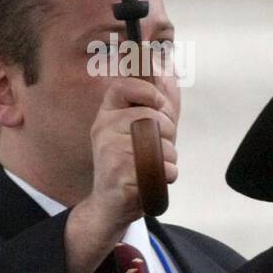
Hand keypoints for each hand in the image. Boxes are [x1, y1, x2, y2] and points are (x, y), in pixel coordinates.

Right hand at [65, 77, 176, 272]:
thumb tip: (166, 67)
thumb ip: (155, 101)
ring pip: (160, 144)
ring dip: (168, 158)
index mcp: (107, 114)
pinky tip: (152, 179)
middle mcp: (103, 129)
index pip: (123, 87)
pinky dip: (166, 176)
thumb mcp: (140, 129)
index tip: (158, 103)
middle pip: (152, 117)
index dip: (147, 91)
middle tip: (157, 147)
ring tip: (153, 166)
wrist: (111, 205)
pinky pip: (160, 168)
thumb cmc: (130, 164)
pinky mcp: (119, 176)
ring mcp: (109, 153)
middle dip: (168, 133)